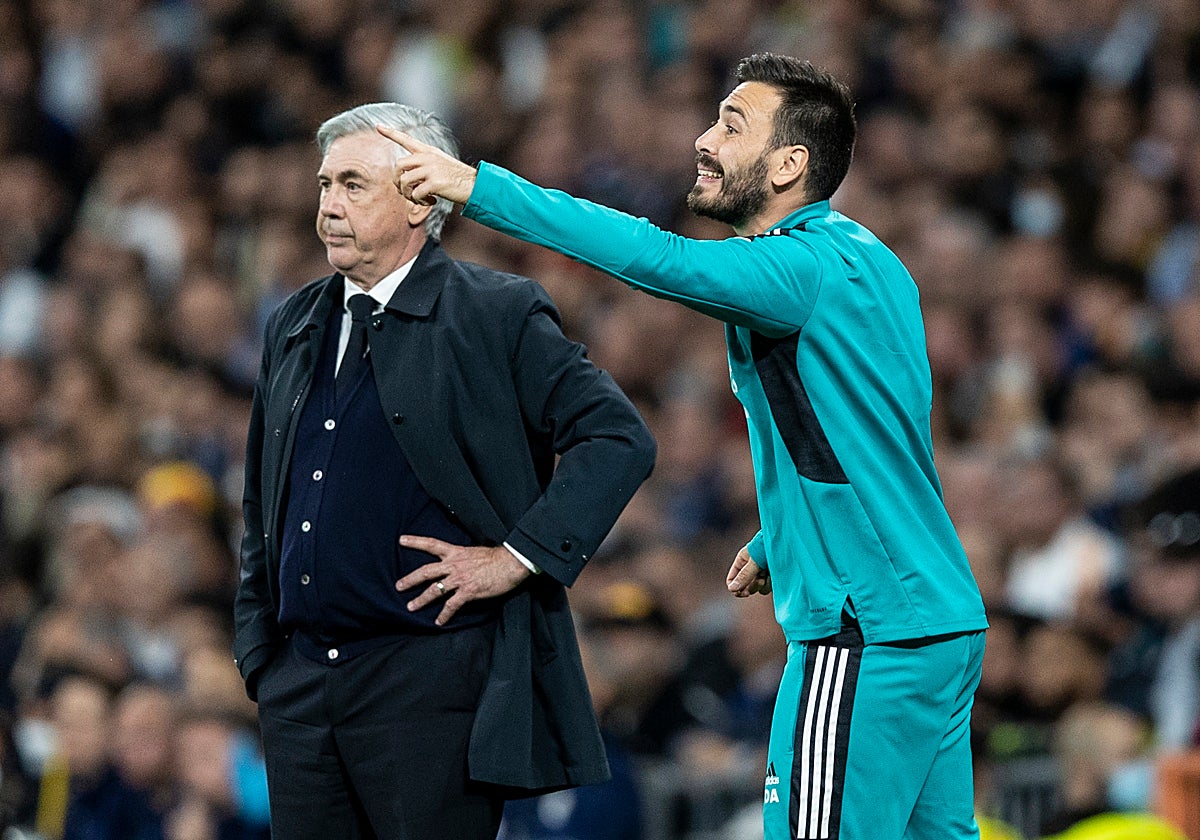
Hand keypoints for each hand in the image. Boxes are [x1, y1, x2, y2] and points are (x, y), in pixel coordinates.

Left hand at [376, 125, 477, 205]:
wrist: (475, 185)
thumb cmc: (457, 179)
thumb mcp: (441, 165)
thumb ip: (423, 167)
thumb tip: (406, 179)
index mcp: (429, 152)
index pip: (407, 139)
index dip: (391, 133)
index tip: (378, 126)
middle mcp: (428, 157)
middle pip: (398, 165)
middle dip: (397, 181)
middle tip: (406, 191)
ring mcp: (431, 169)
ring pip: (404, 181)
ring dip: (407, 194)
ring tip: (419, 198)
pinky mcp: (435, 182)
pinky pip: (416, 194)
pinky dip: (420, 201)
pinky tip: (430, 201)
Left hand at [396, 536, 529, 624]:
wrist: (511, 562)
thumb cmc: (496, 557)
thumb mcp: (474, 552)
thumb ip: (462, 558)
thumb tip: (457, 563)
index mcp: (456, 552)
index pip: (431, 544)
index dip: (415, 542)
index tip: (401, 540)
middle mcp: (454, 565)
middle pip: (426, 571)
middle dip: (410, 579)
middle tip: (398, 586)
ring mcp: (460, 579)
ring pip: (434, 590)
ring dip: (421, 599)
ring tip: (411, 607)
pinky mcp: (468, 591)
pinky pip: (452, 605)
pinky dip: (444, 614)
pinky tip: (439, 621)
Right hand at [726, 545, 770, 597]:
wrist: (788, 542)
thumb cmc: (768, 546)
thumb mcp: (755, 561)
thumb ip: (744, 576)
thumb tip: (731, 589)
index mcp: (742, 561)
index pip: (732, 579)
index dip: (735, 588)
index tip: (742, 593)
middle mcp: (751, 568)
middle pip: (745, 587)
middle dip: (752, 587)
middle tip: (760, 581)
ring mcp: (762, 572)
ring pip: (758, 589)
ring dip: (763, 585)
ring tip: (768, 575)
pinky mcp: (772, 576)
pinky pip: (768, 587)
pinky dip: (771, 584)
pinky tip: (775, 575)